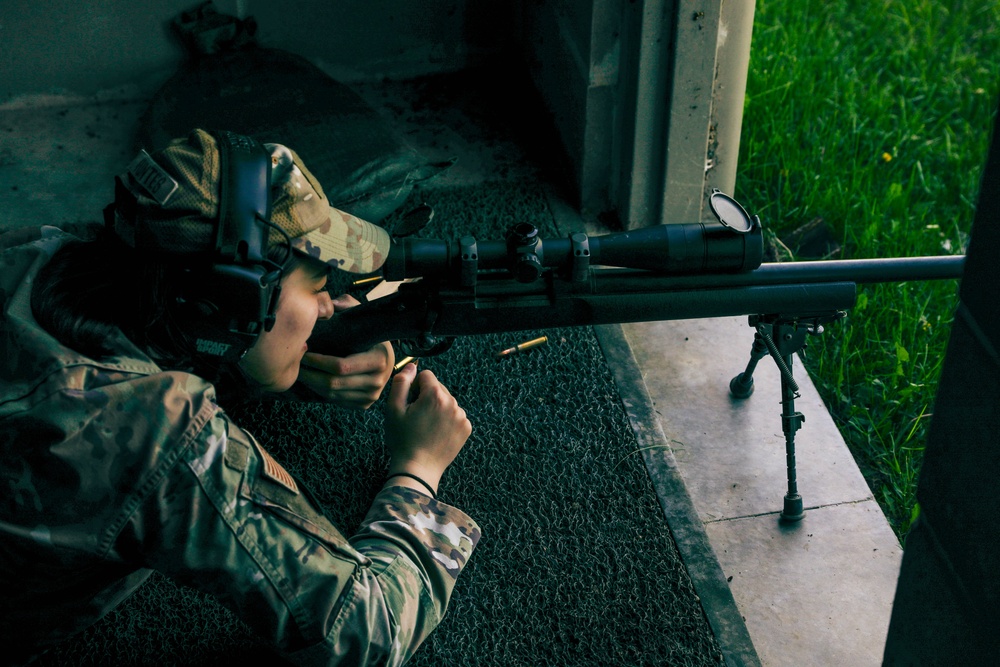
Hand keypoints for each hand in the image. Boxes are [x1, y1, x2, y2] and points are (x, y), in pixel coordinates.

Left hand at [297, 295, 394, 408]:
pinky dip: (319, 391)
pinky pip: (335, 401)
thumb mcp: (362, 317)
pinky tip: (311, 379)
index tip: (303, 351)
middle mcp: (378, 381)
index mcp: (379, 359)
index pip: (341, 366)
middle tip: (294, 362)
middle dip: (309, 373)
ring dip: (311, 383)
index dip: (318, 361)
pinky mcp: (364, 405)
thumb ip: (347, 305)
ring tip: (299, 370)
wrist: (385, 358)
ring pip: (331, 394)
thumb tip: (331, 304)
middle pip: (333, 383)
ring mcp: (371, 395)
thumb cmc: (370, 336)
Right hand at [384, 364, 471, 492]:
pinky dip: (446, 420)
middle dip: (427, 397)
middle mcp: (452, 403)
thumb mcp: (394, 409)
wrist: (418, 468)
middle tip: (416, 417)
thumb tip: (411, 366)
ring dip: (437, 408)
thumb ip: (401, 382)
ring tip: (426, 427)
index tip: (410, 402)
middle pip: (438, 388)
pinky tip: (436, 433)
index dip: (415, 387)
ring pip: (447, 401)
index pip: (426, 375)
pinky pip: (455, 415)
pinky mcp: (466, 428)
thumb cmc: (402, 439)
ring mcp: (461, 416)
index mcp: (435, 395)